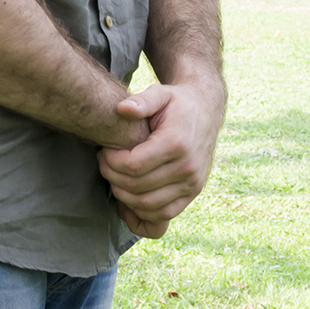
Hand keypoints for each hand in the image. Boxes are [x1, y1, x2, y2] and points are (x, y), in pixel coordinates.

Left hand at [97, 78, 223, 230]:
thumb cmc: (177, 103)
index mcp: (176, 143)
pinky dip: (142, 214)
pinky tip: (128, 200)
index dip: (111, 163)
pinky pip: (164, 214)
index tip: (103, 152)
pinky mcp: (193, 193)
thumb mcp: (161, 94)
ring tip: (114, 178)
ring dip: (124, 197)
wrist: (206, 111)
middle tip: (104, 164)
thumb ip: (142, 100)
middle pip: (137, 187)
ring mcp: (192, 184)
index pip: (133, 166)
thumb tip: (122, 108)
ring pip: (148, 206)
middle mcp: (187, 168)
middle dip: (112, 178)